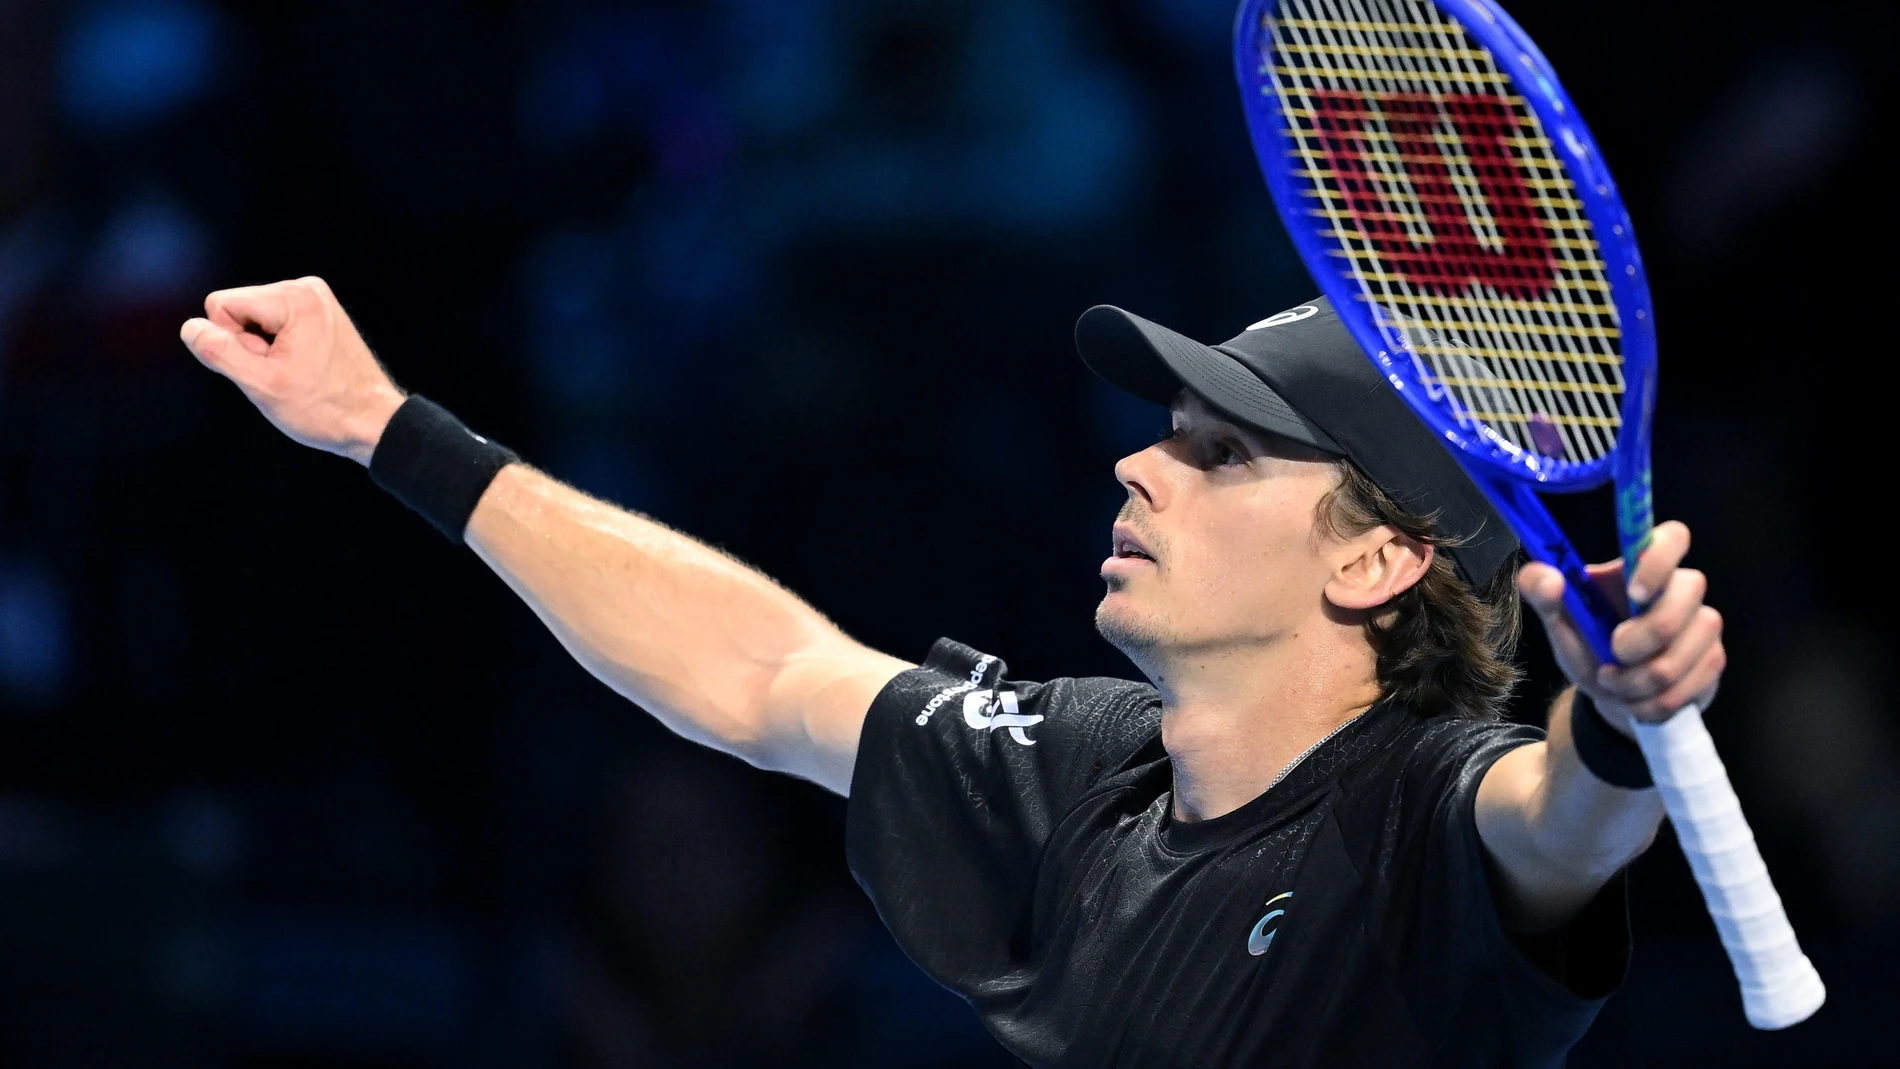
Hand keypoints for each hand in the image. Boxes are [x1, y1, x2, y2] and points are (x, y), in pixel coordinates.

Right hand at [179, 276, 405, 465]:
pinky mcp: (318, 315)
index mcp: (295, 297)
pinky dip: (279, 350)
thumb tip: (190, 328)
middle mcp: (306, 289)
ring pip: (253, 320)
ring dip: (263, 351)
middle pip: (238, 310)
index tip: (267, 366)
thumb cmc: (325, 409)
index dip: (231, 342)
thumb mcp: (263, 385)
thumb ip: (220, 353)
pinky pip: (274, 326)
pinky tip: (302, 369)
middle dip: (249, 346)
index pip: (220, 305)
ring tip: (296, 373)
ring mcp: (315, 301)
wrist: (373, 423)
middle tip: (284, 374)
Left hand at [1517, 521, 1724, 734]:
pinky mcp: (1712, 659)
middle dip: (1639, 641)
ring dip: (1637, 682)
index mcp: (1642, 568)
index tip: (1635, 592)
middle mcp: (1681, 589)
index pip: (1674, 537)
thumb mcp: (1559, 622)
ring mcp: (1703, 624)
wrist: (1611, 693)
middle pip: (1685, 601)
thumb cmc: (1589, 645)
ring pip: (1682, 655)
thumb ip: (1542, 594)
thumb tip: (1548, 578)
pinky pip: (1688, 687)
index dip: (1661, 560)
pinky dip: (1651, 704)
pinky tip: (1634, 700)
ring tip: (1613, 682)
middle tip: (1611, 656)